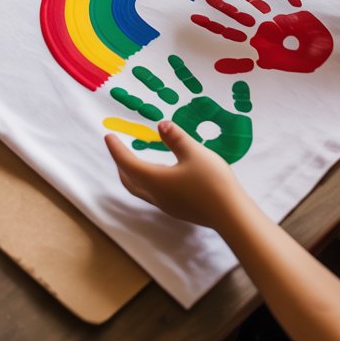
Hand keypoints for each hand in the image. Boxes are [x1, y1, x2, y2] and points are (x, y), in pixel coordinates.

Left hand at [105, 118, 244, 230]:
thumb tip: (160, 125)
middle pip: (129, 181)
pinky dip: (146, 180)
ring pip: (141, 189)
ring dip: (132, 174)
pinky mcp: (178, 209)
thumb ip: (176, 138)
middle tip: (117, 148)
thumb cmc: (212, 181)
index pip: (128, 164)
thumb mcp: (194, 152)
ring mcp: (167, 205)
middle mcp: (157, 195)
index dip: (116, 150)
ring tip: (134, 159)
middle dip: (120, 164)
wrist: (231, 215)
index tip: (108, 136)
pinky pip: (153, 193)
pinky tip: (159, 173)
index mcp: (155, 180)